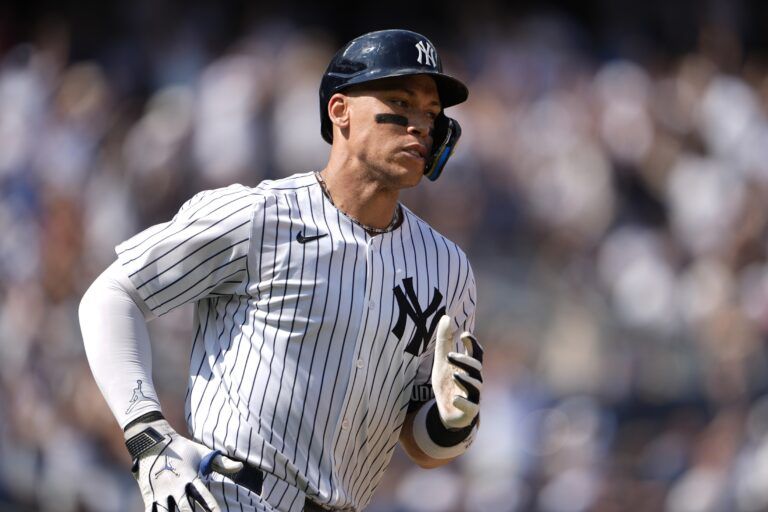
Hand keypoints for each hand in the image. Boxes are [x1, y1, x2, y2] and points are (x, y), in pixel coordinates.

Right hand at [125, 417, 242, 511]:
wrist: (152, 441)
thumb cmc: (182, 448)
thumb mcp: (202, 452)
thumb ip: (221, 462)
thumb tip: (241, 466)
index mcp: (190, 477)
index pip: (203, 496)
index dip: (211, 507)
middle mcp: (175, 486)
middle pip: (186, 508)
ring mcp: (161, 492)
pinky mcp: (149, 495)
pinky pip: (152, 511)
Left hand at [431, 315, 483, 429]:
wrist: (446, 413)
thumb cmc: (447, 384)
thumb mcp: (442, 362)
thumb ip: (444, 341)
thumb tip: (446, 316)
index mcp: (469, 367)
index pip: (477, 353)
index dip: (473, 343)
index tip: (463, 335)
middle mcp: (474, 380)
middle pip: (476, 368)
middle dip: (464, 361)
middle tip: (449, 356)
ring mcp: (473, 396)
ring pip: (476, 386)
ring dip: (466, 379)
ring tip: (454, 375)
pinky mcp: (469, 411)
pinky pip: (471, 407)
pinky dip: (464, 402)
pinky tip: (455, 398)